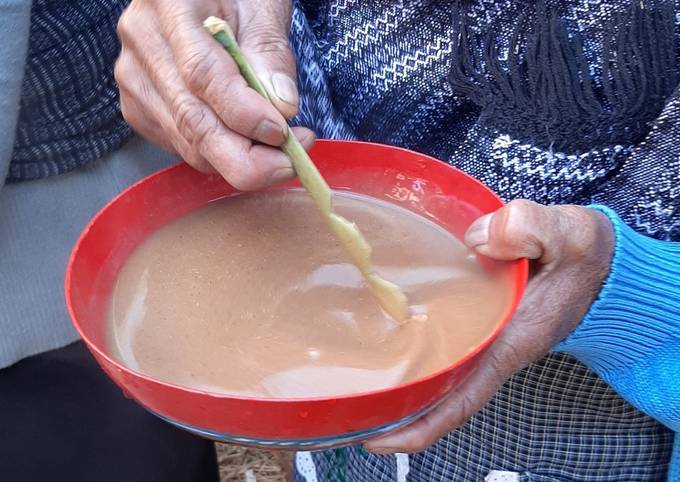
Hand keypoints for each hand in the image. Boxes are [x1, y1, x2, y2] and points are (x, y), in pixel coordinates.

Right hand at [115, 0, 314, 189]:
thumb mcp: (263, 7)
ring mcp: (135, 78)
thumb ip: (270, 53)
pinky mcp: (139, 106)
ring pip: (188, 142)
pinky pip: (182, 146)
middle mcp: (142, 42)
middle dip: (246, 157)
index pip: (201, 74)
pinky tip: (248, 143)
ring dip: (240, 160)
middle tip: (290, 163)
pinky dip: (220, 156)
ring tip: (281, 152)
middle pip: (190, 119)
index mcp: (169, 2)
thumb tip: (282, 107)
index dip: (243, 113)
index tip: (281, 132)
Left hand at [365, 200, 614, 453]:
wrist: (597, 262)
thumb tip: (475, 239)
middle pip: (438, 395)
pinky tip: (384, 341)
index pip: (462, 397)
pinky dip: (413, 354)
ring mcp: (484, 339)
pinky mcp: (479, 323)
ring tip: (351, 385)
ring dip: (399, 386)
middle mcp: (493, 349)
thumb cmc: (581, 254)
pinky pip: (442, 348)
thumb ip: (528, 229)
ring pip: (436, 374)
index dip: (421, 424)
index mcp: (511, 342)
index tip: (379, 438)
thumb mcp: (567, 233)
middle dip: (394, 411)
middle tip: (344, 409)